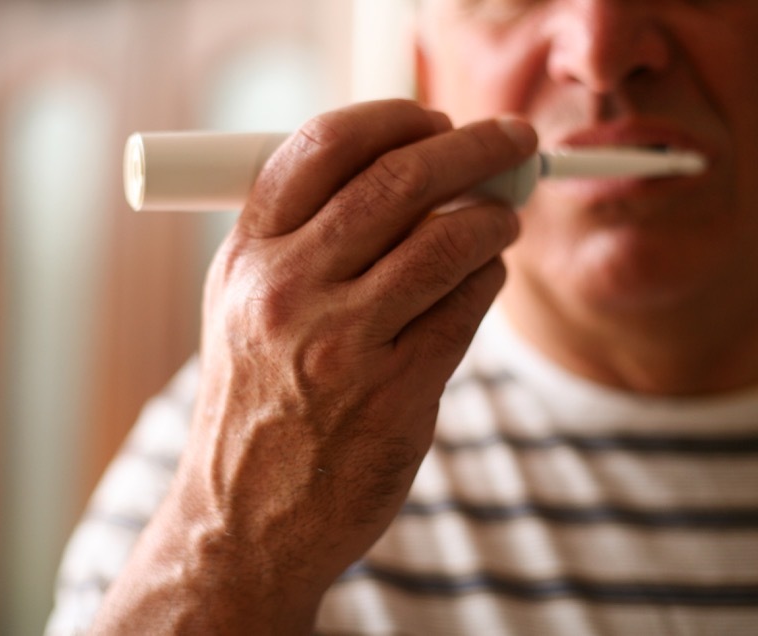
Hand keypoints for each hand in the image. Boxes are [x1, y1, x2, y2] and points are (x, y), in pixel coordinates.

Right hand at [92, 99, 537, 633]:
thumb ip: (303, 237)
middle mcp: (287, 292)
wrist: (244, 520)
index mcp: (247, 258)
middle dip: (472, 147)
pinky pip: (466, 309)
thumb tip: (403, 169)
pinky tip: (486, 278)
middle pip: (398, 181)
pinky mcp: (394, 394)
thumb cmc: (256, 403)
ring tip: (504, 216)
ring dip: (493, 217)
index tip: (434, 117)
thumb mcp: (246, 308)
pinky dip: (489, 280)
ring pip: (447, 241)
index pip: (323, 147)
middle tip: (513, 141)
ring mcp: (341, 345)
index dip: (393, 118)